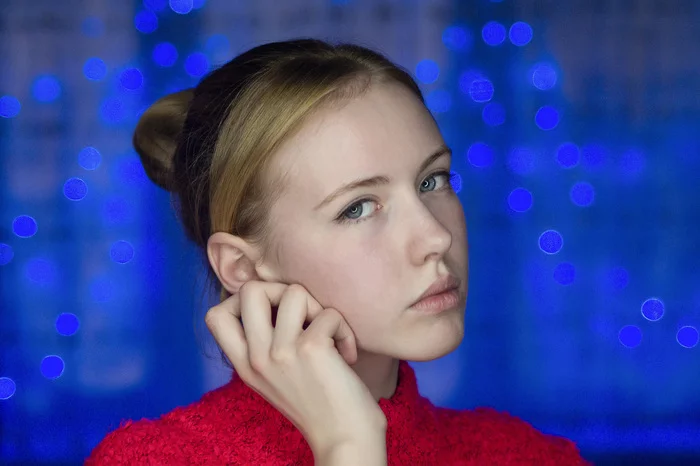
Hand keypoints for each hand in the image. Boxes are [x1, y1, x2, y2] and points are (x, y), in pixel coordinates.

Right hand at [205, 281, 386, 460]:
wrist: (345, 440)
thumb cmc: (318, 404)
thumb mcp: (275, 378)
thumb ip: (264, 345)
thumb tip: (274, 298)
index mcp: (245, 366)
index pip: (215, 315)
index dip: (242, 301)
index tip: (271, 314)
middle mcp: (257, 358)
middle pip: (249, 289)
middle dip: (281, 290)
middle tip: (302, 316)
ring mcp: (281, 353)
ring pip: (294, 292)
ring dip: (319, 308)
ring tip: (328, 334)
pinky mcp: (311, 349)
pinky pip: (329, 313)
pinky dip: (344, 330)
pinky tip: (346, 354)